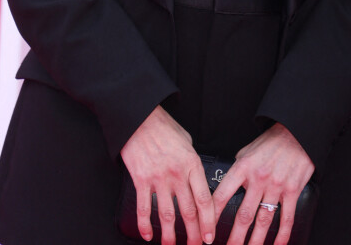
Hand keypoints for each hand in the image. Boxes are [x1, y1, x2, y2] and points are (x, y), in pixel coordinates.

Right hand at [120, 105, 215, 244]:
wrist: (140, 117)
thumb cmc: (164, 127)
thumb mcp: (187, 141)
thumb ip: (192, 162)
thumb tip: (196, 178)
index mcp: (192, 163)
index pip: (204, 199)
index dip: (208, 221)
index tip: (209, 236)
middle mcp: (177, 174)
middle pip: (189, 211)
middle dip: (194, 233)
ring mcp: (158, 178)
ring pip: (168, 215)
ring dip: (171, 236)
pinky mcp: (141, 180)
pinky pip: (144, 208)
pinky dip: (145, 225)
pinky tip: (148, 236)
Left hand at [212, 123, 313, 244]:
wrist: (296, 132)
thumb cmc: (270, 142)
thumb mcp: (247, 151)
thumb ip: (237, 169)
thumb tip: (226, 186)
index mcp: (243, 167)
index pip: (222, 195)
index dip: (212, 215)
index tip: (207, 230)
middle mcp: (258, 178)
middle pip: (243, 215)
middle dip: (234, 238)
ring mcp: (276, 186)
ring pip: (263, 221)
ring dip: (255, 241)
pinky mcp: (292, 191)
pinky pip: (286, 218)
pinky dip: (282, 235)